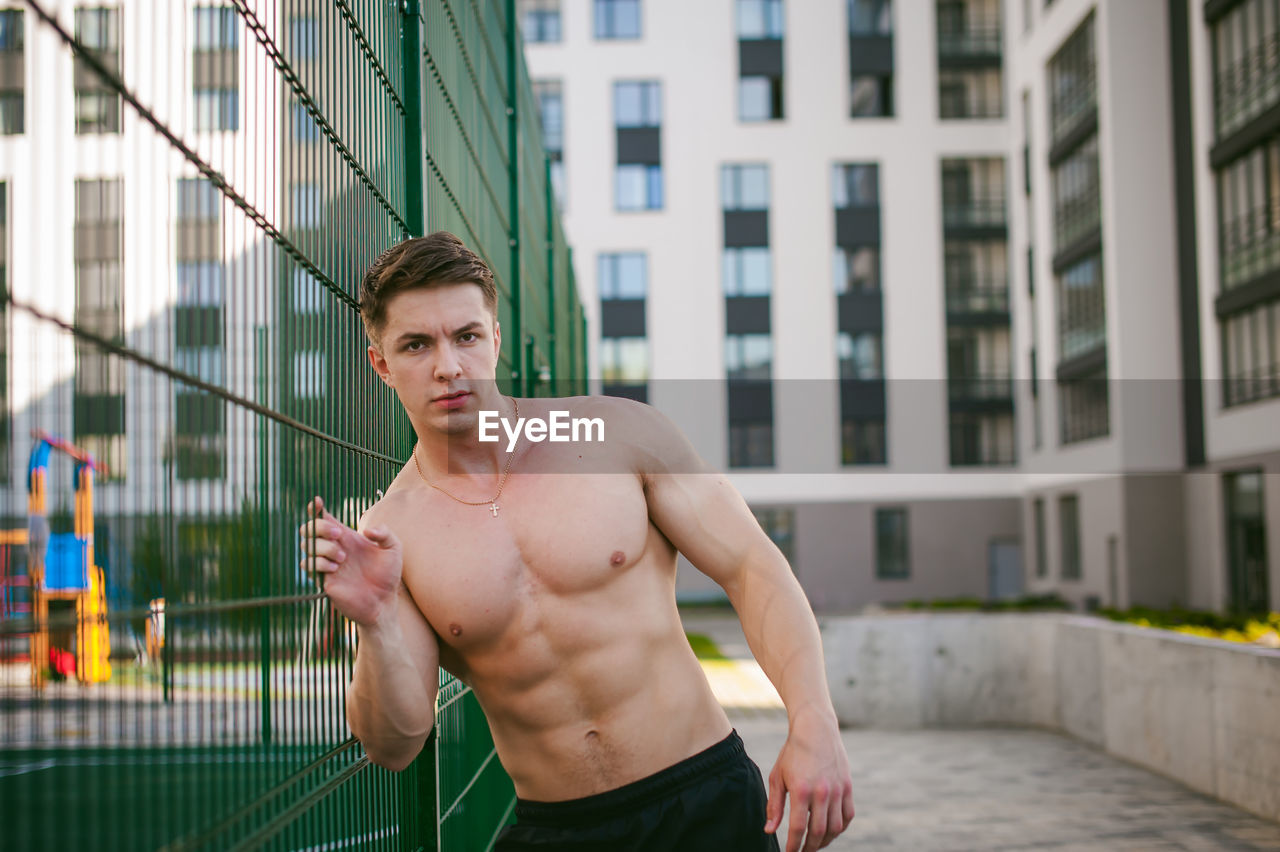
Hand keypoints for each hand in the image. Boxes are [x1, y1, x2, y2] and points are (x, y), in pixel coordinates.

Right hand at [298, 496, 402, 627]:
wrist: (383, 602)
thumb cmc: (388, 575)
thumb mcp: (393, 549)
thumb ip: (385, 533)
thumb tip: (366, 531)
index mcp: (347, 537)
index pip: (324, 518)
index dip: (316, 509)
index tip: (316, 501)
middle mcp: (334, 548)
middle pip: (309, 528)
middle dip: (320, 526)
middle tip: (339, 534)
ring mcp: (327, 563)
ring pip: (308, 545)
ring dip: (324, 547)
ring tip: (343, 558)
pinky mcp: (323, 579)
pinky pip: (309, 564)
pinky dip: (319, 562)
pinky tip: (335, 568)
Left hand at [764, 709, 854, 851]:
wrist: (815, 729)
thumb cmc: (792, 753)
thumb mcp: (777, 776)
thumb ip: (774, 805)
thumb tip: (769, 830)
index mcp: (801, 790)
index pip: (798, 829)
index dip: (793, 846)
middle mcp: (822, 792)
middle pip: (818, 833)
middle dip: (809, 848)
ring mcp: (838, 790)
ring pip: (835, 828)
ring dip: (825, 841)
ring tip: (815, 844)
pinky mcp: (848, 786)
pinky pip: (847, 816)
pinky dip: (840, 828)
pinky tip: (830, 831)